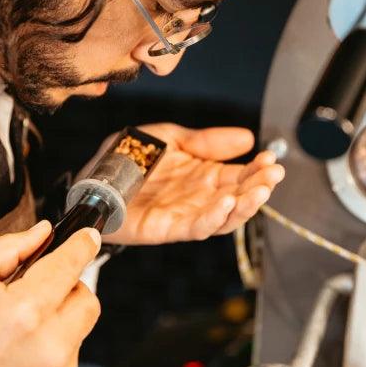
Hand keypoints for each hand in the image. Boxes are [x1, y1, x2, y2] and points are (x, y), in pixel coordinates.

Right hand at [0, 222, 100, 366]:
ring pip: (84, 318)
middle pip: (86, 292)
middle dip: (68, 281)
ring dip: (64, 307)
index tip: (87, 235)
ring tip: (28, 313)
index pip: (69, 264)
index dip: (82, 243)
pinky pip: (74, 342)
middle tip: (37, 284)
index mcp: (25, 310)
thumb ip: (9, 249)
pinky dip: (58, 332)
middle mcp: (50, 339)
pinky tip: (26, 337)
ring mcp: (59, 364)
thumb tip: (42, 233)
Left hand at [106, 123, 284, 244]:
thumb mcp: (172, 138)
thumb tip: (248, 139)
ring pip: (223, 218)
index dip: (258, 169)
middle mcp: (199, 197)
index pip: (239, 175)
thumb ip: (206, 141)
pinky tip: (226, 204)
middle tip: (273, 175)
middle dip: (258, 187)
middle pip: (238, 198)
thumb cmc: (128, 158)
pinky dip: (212, 219)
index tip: (272, 159)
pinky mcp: (166, 228)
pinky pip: (194, 228)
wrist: (92, 177)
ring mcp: (184, 214)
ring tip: (259, 191)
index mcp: (203, 175)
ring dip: (244, 206)